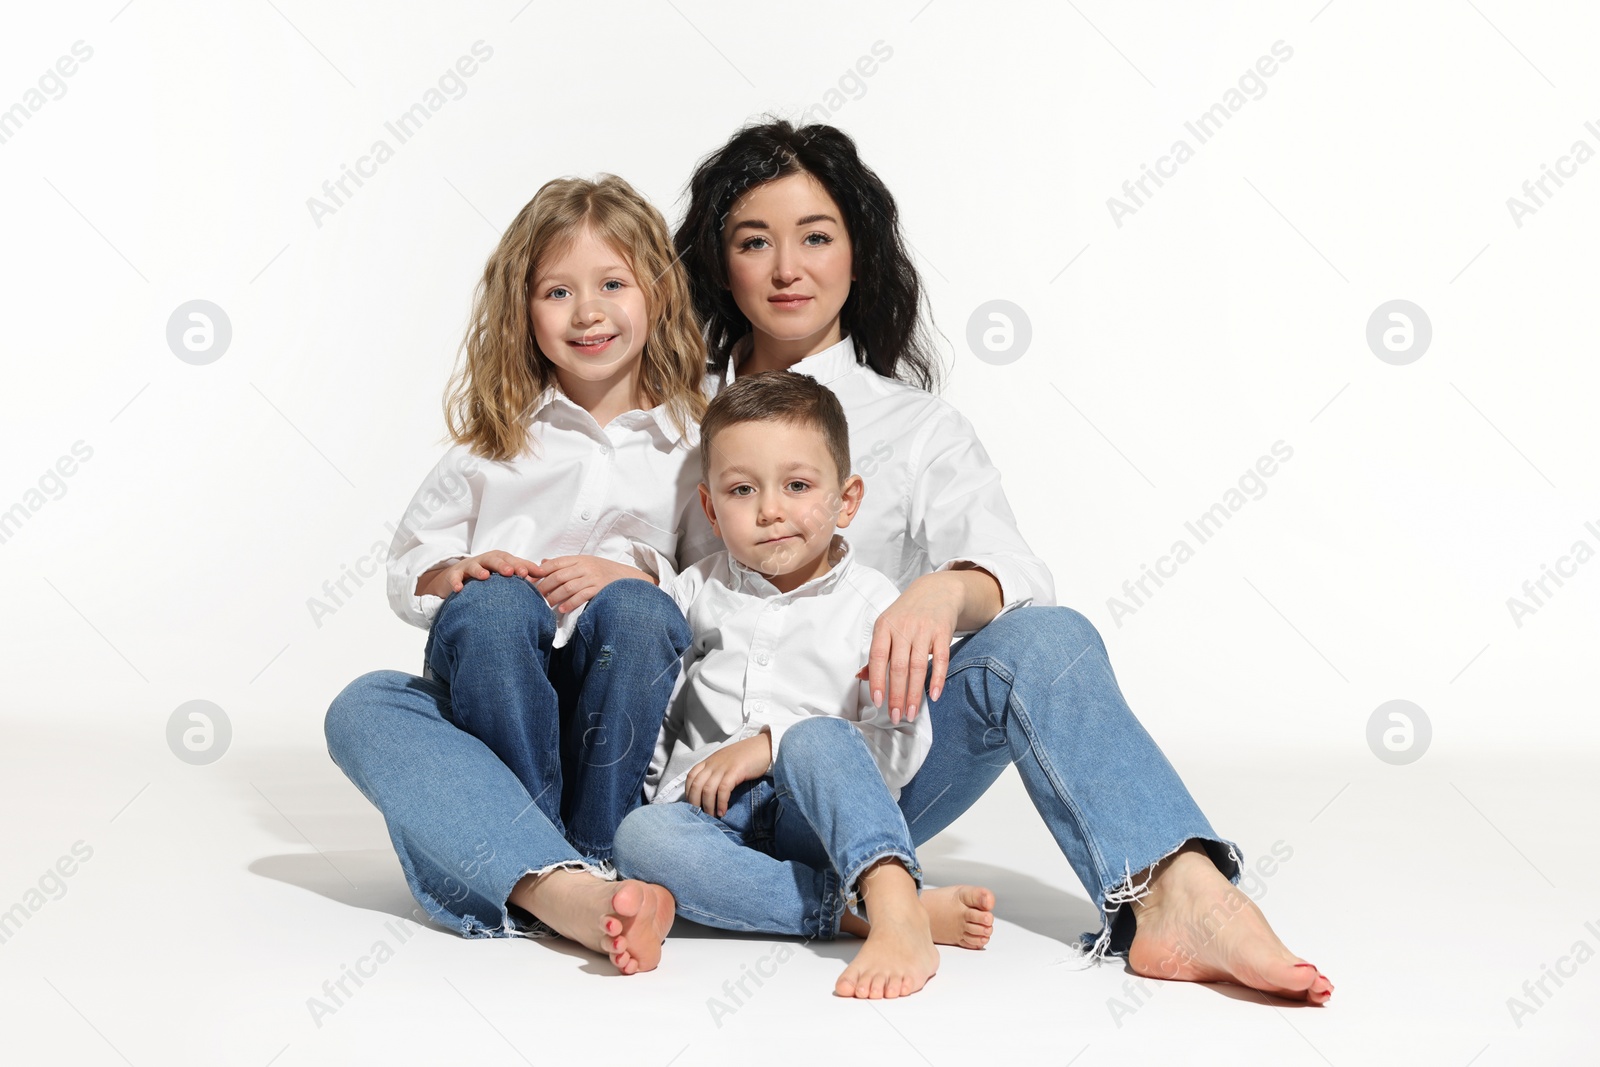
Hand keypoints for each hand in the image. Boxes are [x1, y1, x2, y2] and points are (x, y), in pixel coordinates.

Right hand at [416, 550, 539, 598]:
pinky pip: (454, 578)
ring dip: (479, 570)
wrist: (458, 576)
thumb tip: (544, 575)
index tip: (532, 574)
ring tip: (485, 576)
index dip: (522, 565)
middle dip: (503, 565)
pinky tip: (459, 589)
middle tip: (511, 572)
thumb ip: (522, 571)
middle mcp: (485, 560)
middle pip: (495, 559)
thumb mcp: (503, 571)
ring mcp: (469, 567)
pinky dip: (456, 582)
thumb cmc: (487, 574)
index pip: (513, 560)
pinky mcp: (455, 575)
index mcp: (499, 559)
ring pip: (474, 566)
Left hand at [529, 555, 654, 612]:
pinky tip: (562, 609)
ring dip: (555, 596)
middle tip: (536, 596)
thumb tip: (543, 563)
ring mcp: (593, 577)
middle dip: (545, 586)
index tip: (530, 581)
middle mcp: (585, 566)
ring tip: (547, 604)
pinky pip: (581, 596)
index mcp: (579, 559)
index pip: (555, 563)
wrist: (627, 578)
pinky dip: (570, 603)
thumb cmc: (602, 571)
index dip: (541, 572)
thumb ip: (564, 564)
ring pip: (568, 586)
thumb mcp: (584, 562)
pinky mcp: (600, 589)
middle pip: (558, 576)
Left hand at [683, 733, 771, 817]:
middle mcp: (713, 763)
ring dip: (708, 806)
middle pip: (696, 785)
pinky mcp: (735, 771)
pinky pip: (723, 789)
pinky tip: (723, 812)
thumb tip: (708, 792)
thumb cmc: (747, 756)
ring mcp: (724, 766)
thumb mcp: (726, 761)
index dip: (688, 793)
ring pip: (708, 789)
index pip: (691, 777)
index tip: (692, 806)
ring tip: (712, 817)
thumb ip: (716, 772)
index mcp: (710, 761)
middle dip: (695, 803)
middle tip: (700, 816)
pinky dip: (721, 802)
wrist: (764, 747)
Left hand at [863, 571, 967, 722]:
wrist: (936, 591)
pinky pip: (941, 659)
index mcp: (884, 626)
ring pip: (918, 666)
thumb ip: (877, 653)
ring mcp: (923, 629)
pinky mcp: (942, 632)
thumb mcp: (886, 627)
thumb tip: (860, 677)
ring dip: (914, 693)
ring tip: (911, 712)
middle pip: (898, 667)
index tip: (878, 702)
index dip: (876, 681)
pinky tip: (933, 696)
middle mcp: (903, 627)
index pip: (877, 657)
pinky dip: (937, 679)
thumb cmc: (907, 614)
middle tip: (896, 716)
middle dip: (896, 695)